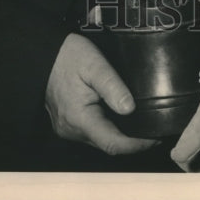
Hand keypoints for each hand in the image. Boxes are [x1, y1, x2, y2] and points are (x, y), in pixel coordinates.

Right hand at [45, 33, 156, 155]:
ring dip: (121, 135)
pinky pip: (92, 132)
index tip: (156, 138)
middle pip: (108, 145)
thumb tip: (130, 109)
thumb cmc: (68, 56)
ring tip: (142, 123)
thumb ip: (113, 86)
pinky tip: (120, 117)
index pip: (113, 144)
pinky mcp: (67, 124)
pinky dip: (108, 128)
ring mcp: (68, 129)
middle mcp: (72, 130)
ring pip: (100, 140)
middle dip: (133, 141)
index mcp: (79, 119)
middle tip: (154, 128)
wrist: (43, 53)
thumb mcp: (94, 64)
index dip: (137, 145)